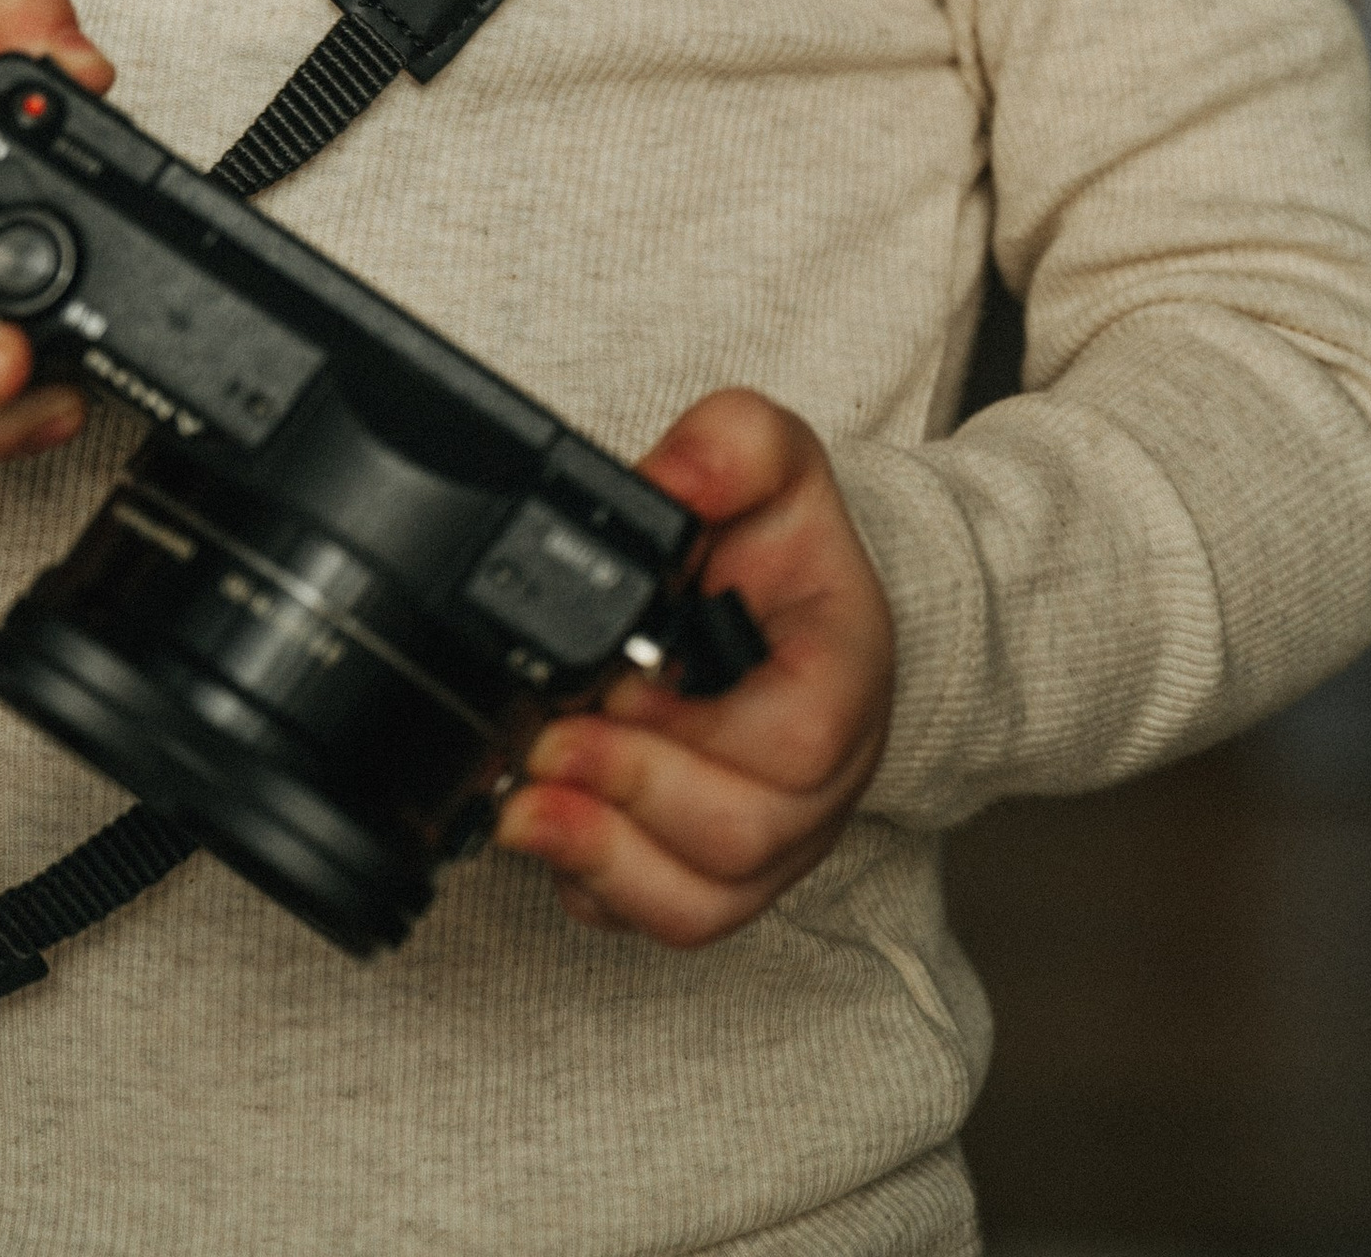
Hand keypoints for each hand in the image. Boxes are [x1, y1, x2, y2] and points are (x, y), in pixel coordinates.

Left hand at [493, 389, 892, 945]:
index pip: (799, 743)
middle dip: (623, 791)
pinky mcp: (720, 877)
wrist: (792, 600)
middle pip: (737, 837)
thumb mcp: (768, 456)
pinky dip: (597, 891)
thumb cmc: (783, 543)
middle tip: (544, 739)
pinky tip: (550, 833)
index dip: (694, 734)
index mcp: (843, 676)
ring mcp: (774, 842)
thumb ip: (724, 449)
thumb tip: (662, 486)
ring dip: (600, 855)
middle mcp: (821, 780)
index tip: (610, 689)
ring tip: (527, 797)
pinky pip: (663, 922)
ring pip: (700, 903)